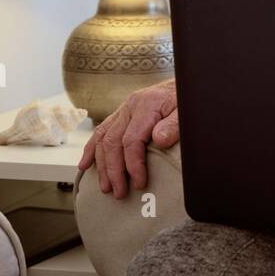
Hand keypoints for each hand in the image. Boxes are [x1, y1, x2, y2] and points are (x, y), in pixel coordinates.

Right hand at [76, 79, 179, 198]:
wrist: (186, 83)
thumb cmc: (188, 100)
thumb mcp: (187, 111)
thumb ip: (174, 125)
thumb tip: (159, 140)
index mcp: (146, 105)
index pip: (131, 140)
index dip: (133, 164)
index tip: (139, 183)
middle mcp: (130, 106)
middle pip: (113, 142)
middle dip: (114, 170)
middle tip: (119, 192)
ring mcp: (124, 109)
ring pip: (103, 138)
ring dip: (102, 165)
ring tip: (106, 187)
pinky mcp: (122, 114)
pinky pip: (102, 131)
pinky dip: (92, 149)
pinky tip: (86, 165)